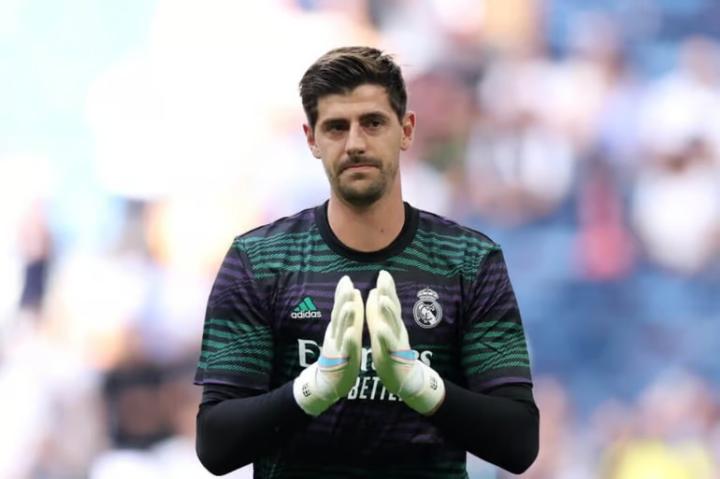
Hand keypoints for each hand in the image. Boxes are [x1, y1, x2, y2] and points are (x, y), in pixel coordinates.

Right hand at [293, 275, 362, 415]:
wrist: (328, 383)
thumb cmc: (340, 356)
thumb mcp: (342, 333)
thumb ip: (345, 316)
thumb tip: (348, 296)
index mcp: (338, 329)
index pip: (340, 308)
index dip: (342, 294)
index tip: (346, 279)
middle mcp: (335, 336)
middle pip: (339, 315)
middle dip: (343, 300)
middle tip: (347, 285)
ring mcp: (338, 348)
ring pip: (342, 330)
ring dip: (345, 317)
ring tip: (350, 304)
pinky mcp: (342, 361)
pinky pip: (346, 350)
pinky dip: (349, 340)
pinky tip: (352, 333)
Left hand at [366, 270, 444, 414]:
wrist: (404, 379)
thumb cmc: (390, 351)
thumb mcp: (383, 328)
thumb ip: (379, 311)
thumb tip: (377, 291)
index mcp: (391, 323)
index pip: (390, 302)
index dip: (387, 287)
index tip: (383, 272)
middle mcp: (396, 330)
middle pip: (393, 309)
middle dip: (389, 292)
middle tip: (384, 277)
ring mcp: (396, 343)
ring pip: (393, 325)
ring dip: (388, 312)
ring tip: (383, 298)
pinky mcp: (394, 357)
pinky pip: (389, 346)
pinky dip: (385, 336)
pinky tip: (380, 329)